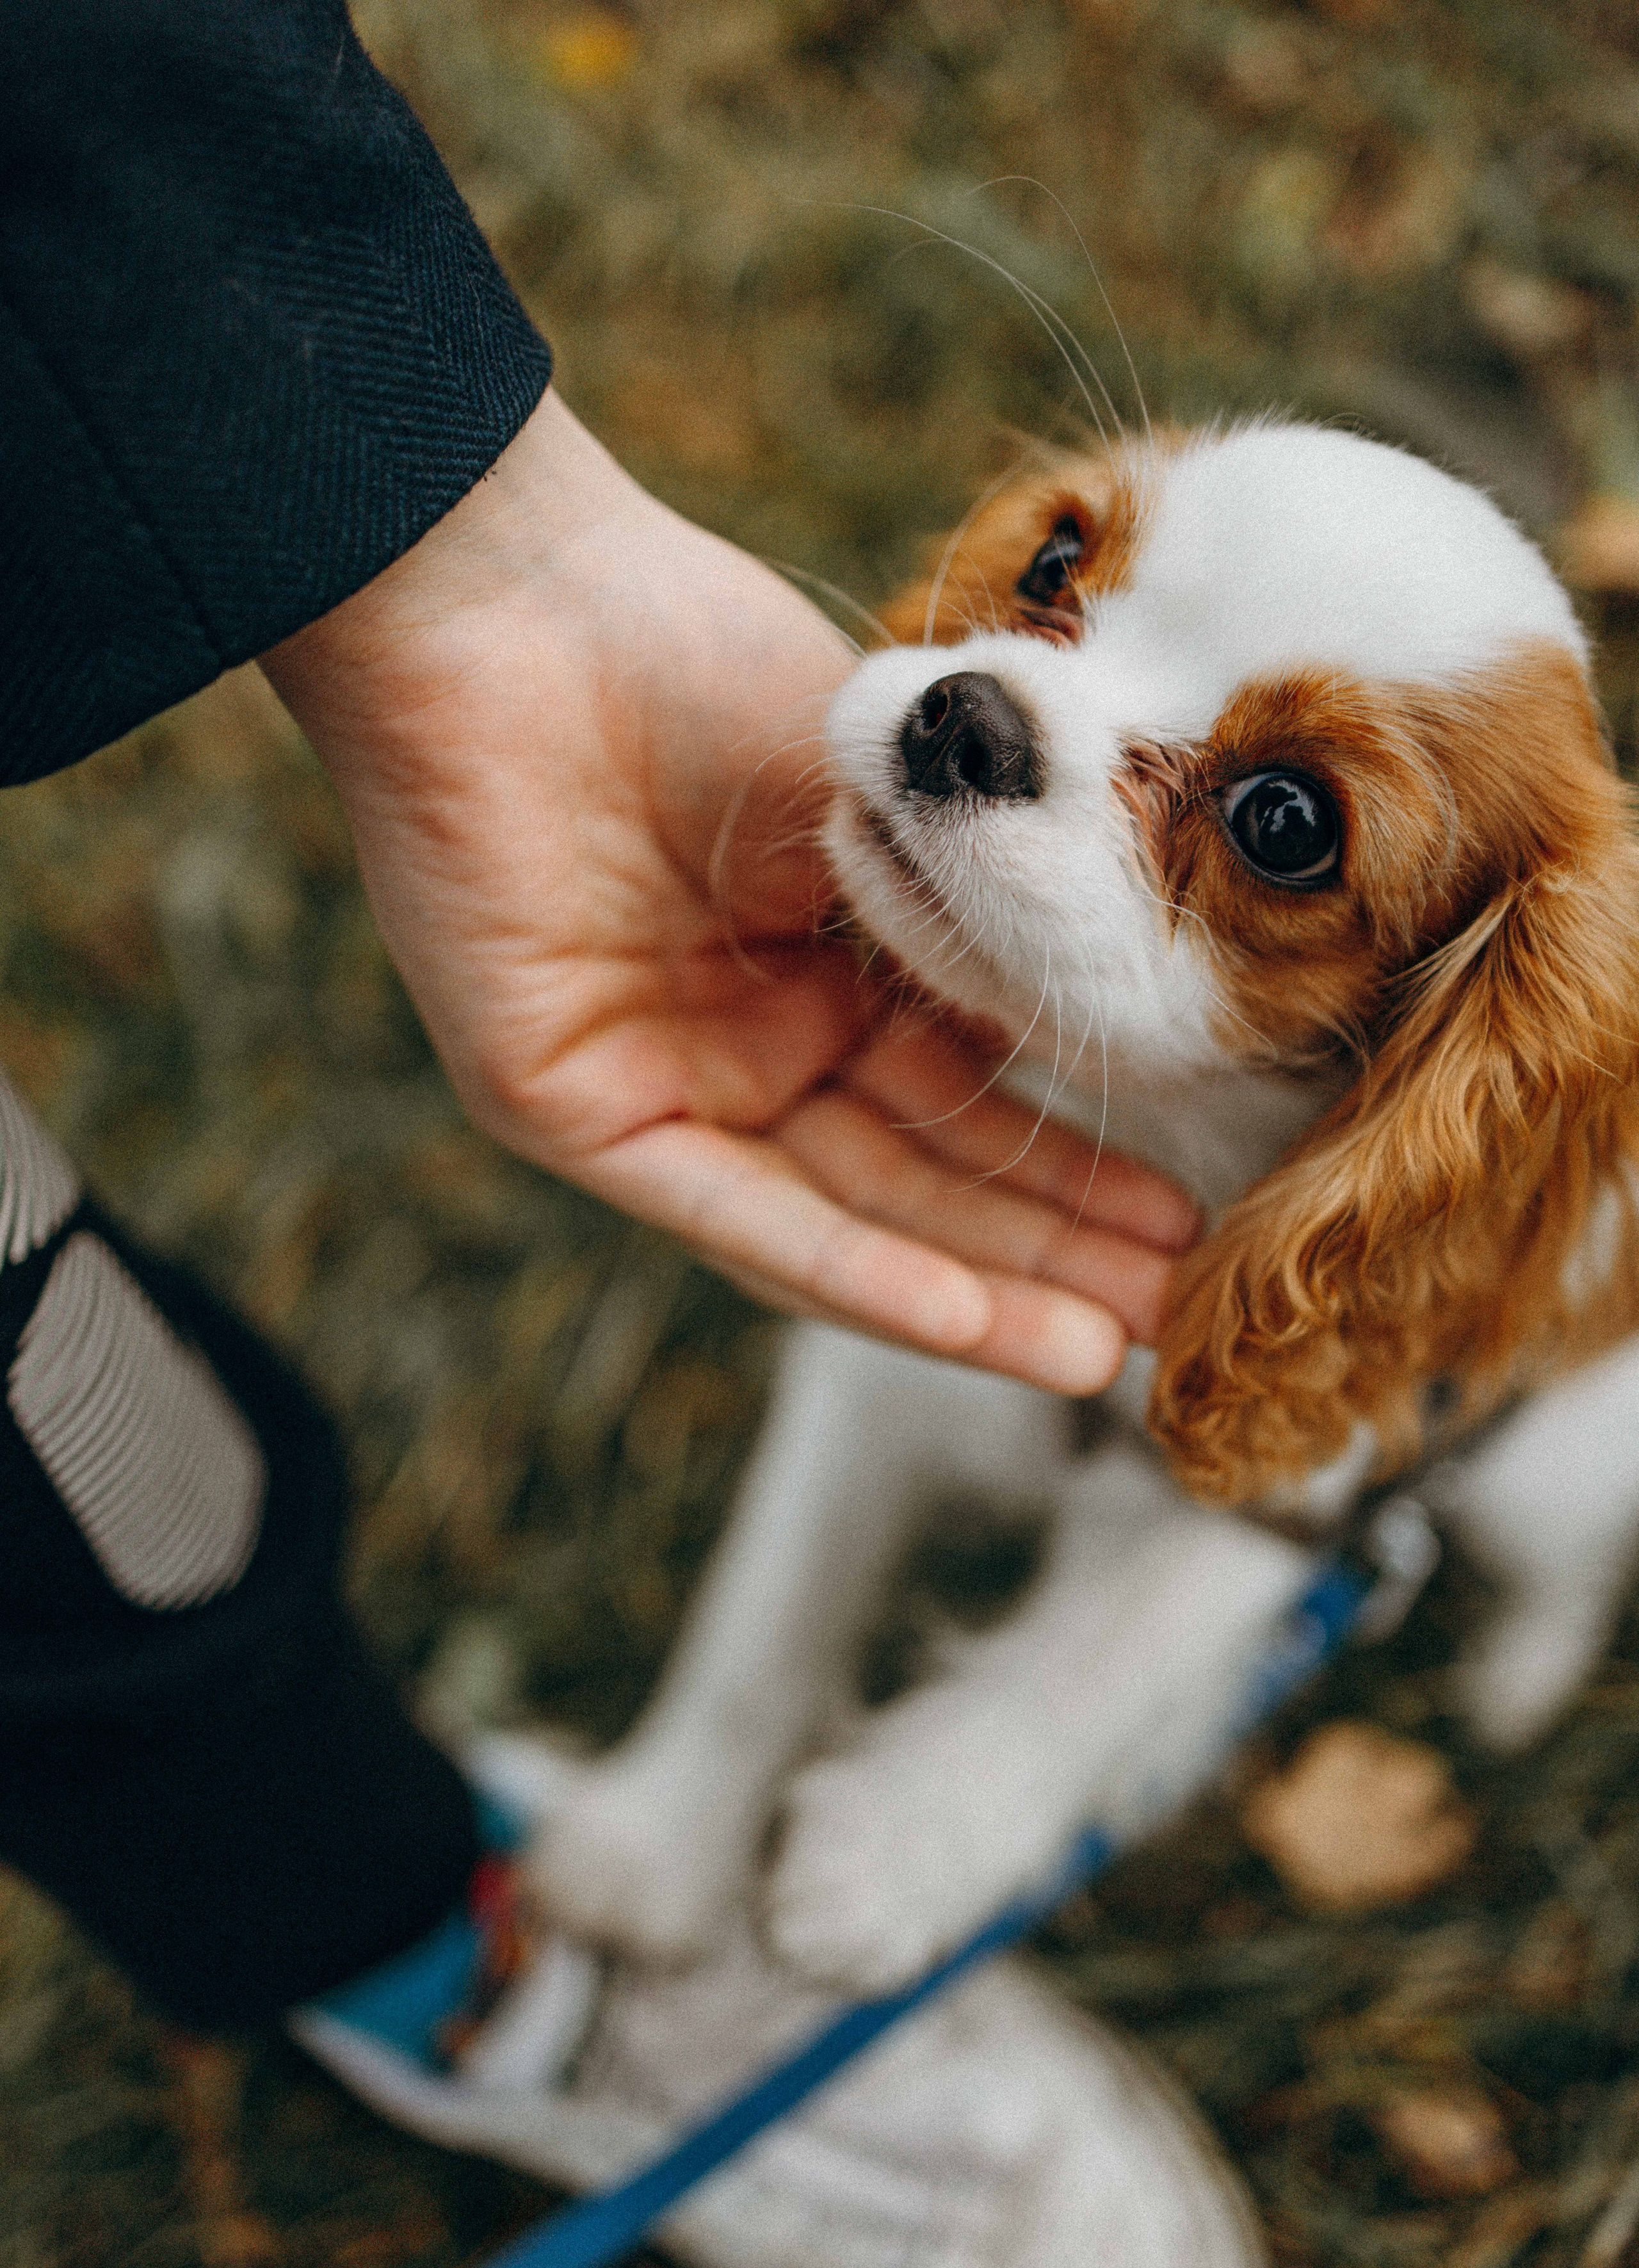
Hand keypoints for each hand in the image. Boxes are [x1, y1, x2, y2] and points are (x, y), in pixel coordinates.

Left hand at [262, 391, 1196, 1389]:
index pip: (962, 1099)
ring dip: (971, 1292)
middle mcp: (743, 1037)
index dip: (1069, 1170)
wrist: (515, 604)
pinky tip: (962, 1322)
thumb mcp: (889, 809)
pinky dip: (848, 1269)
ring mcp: (659, 1078)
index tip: (1184, 1222)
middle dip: (1043, 1257)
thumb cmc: (694, 661)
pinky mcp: (571, 1107)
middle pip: (912, 1178)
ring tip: (1104, 1356)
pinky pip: (730, 1210)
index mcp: (820, 959)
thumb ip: (974, 940)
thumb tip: (1090, 1054)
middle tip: (1170, 1323)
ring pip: (837, 1215)